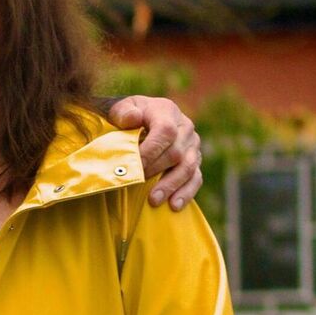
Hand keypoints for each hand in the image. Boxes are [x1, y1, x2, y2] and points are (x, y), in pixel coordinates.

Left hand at [107, 94, 202, 209]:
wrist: (139, 119)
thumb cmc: (127, 117)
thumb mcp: (119, 109)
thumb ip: (123, 112)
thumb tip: (133, 118)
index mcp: (167, 111)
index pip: (166, 131)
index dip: (151, 151)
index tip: (133, 166)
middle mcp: (185, 127)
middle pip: (176, 152)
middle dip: (155, 170)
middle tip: (136, 183)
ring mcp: (193, 145)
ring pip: (188, 167)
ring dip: (171, 185)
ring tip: (153, 200)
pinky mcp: (195, 160)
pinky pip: (196, 178)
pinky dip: (186, 193)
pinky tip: (174, 206)